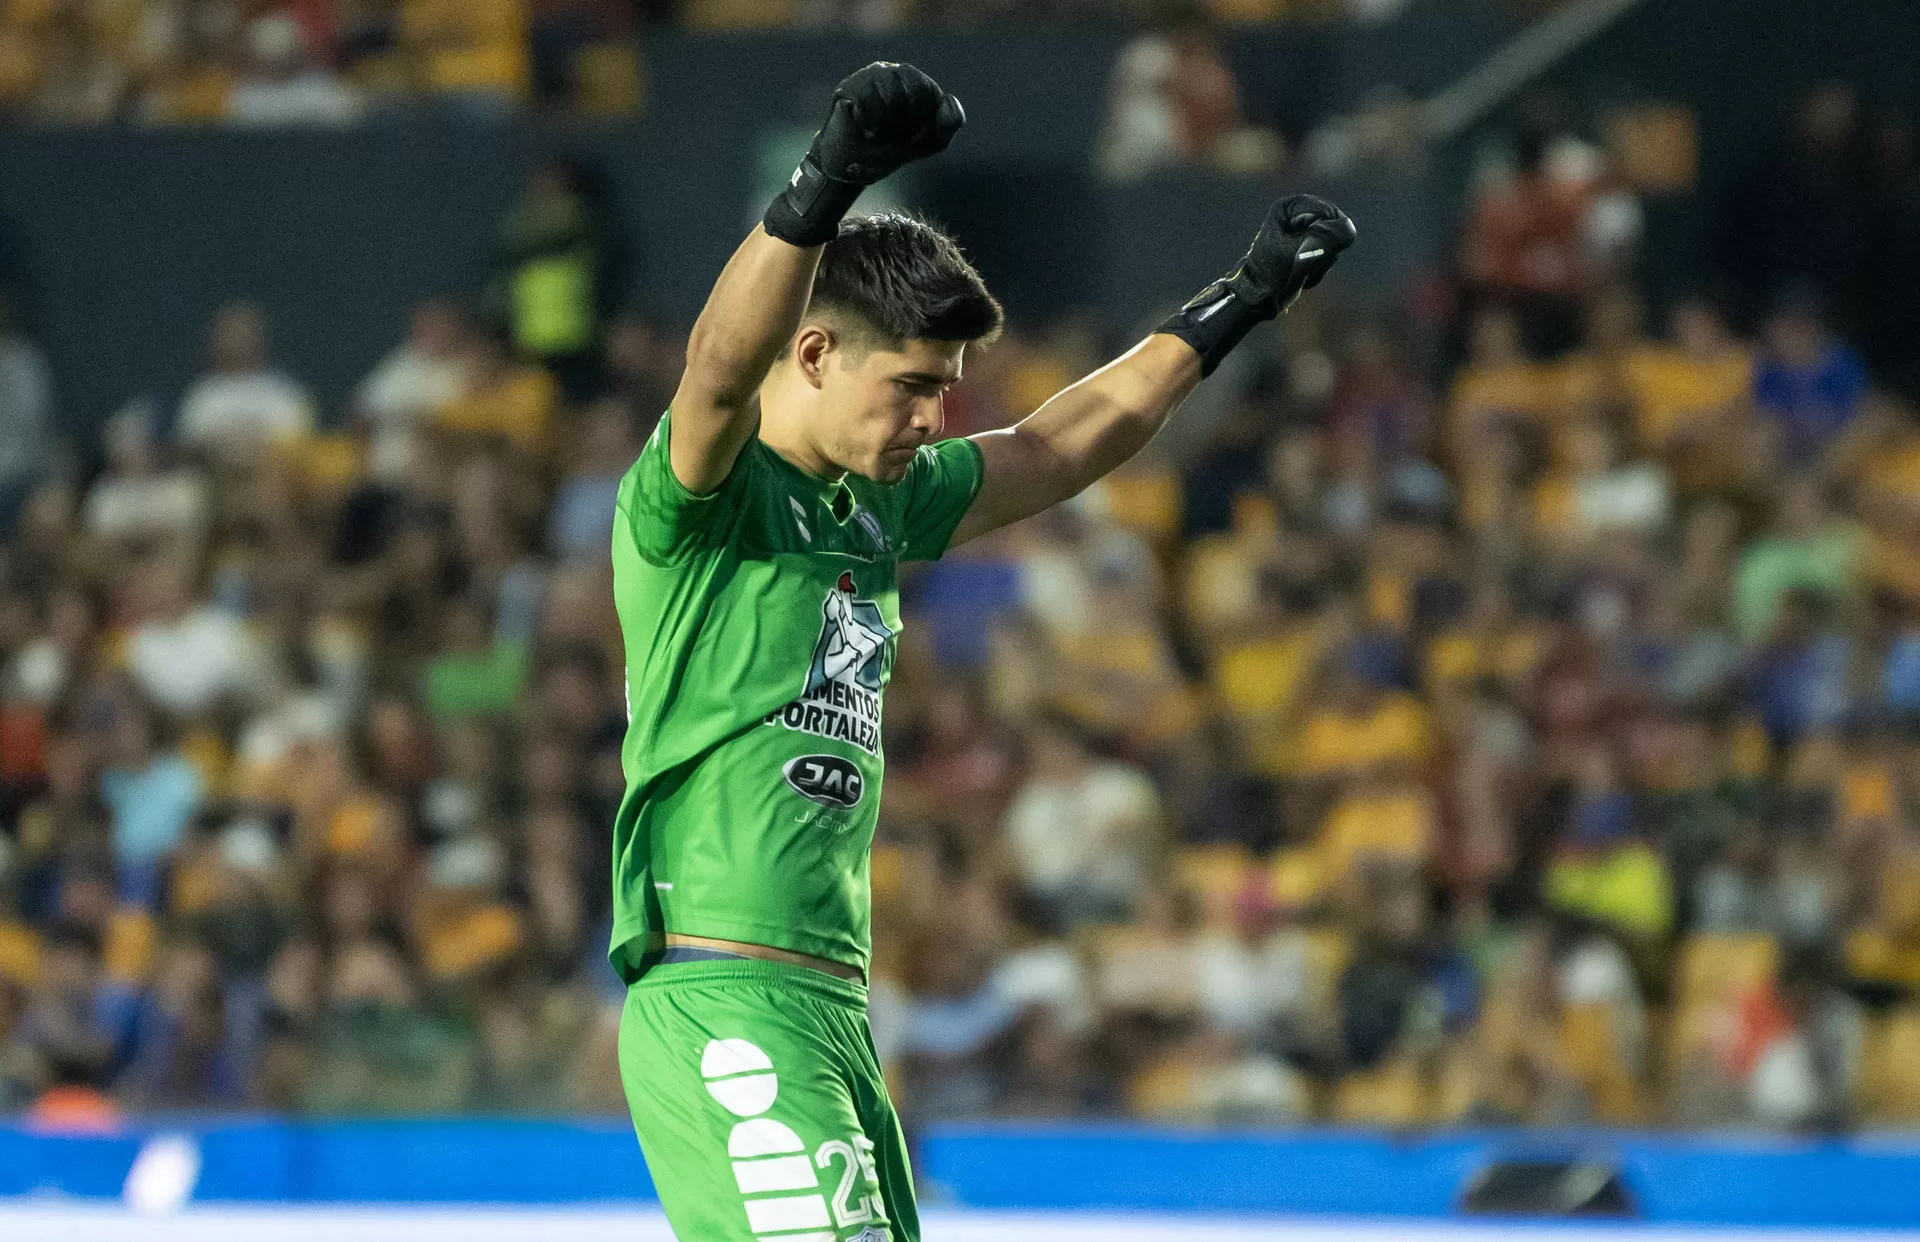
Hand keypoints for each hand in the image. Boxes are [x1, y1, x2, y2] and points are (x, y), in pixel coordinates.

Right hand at [809, 62, 964, 185]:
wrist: (853, 167)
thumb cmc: (891, 150)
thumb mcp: (931, 142)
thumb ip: (950, 122)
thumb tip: (948, 97)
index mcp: (913, 80)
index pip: (928, 92)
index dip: (921, 120)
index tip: (909, 133)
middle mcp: (891, 71)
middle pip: (914, 92)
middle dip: (906, 124)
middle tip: (892, 135)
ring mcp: (867, 77)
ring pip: (893, 98)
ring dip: (888, 126)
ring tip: (877, 132)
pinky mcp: (847, 88)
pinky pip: (870, 105)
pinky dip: (870, 124)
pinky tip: (862, 127)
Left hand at [1154, 193, 1355, 376]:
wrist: (1257, 298)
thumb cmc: (1270, 273)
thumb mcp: (1298, 252)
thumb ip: (1325, 238)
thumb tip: (1348, 230)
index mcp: (1290, 207)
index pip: (1329, 214)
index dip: (1323, 235)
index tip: (1303, 250)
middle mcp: (1299, 214)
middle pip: (1334, 228)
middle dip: (1322, 250)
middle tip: (1300, 262)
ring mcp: (1305, 230)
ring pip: (1334, 244)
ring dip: (1320, 262)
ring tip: (1298, 269)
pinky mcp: (1309, 246)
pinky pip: (1330, 255)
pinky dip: (1319, 268)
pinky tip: (1301, 274)